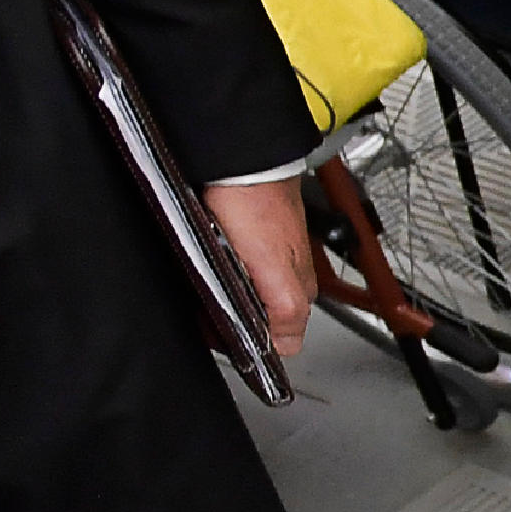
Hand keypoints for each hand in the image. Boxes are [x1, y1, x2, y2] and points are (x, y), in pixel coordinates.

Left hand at [201, 179, 312, 357]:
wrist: (242, 165)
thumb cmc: (256, 204)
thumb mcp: (275, 270)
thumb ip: (286, 312)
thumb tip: (284, 347)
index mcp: (300, 293)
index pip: (282, 341)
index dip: (249, 341)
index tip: (223, 330)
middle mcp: (290, 280)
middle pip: (259, 321)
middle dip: (232, 318)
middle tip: (209, 302)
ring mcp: (270, 262)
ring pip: (245, 298)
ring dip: (224, 295)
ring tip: (210, 277)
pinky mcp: (251, 246)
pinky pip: (234, 275)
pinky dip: (220, 274)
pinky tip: (211, 261)